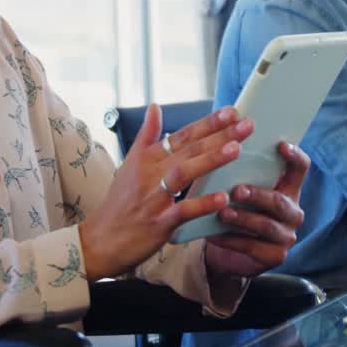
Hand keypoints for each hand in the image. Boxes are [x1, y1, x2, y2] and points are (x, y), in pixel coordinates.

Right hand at [80, 105, 253, 279]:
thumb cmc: (119, 204)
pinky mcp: (158, 223)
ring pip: (184, 173)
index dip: (207, 123)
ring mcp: (154, 198)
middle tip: (246, 124)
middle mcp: (150, 174)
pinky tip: (223, 198)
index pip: (182, 135)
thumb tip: (155, 106)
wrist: (100, 240)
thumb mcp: (129, 164)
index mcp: (147, 159)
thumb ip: (146, 135)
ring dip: (210, 160)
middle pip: (188, 150)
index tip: (232, 112)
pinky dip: (202, 204)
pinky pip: (182, 211)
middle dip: (218, 135)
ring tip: (236, 149)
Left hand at [205, 141, 309, 281]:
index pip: (300, 168)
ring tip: (222, 214)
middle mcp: (293, 211)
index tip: (279, 145)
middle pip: (280, 201)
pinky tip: (213, 235)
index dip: (294, 156)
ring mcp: (287, 235)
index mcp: (288, 188)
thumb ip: (241, 174)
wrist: (230, 251)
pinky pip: (253, 247)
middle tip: (236, 191)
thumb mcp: (241, 190)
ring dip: (243, 219)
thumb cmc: (236, 210)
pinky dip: (231, 240)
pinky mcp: (276, 256)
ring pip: (266, 225)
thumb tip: (223, 147)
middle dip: (257, 195)